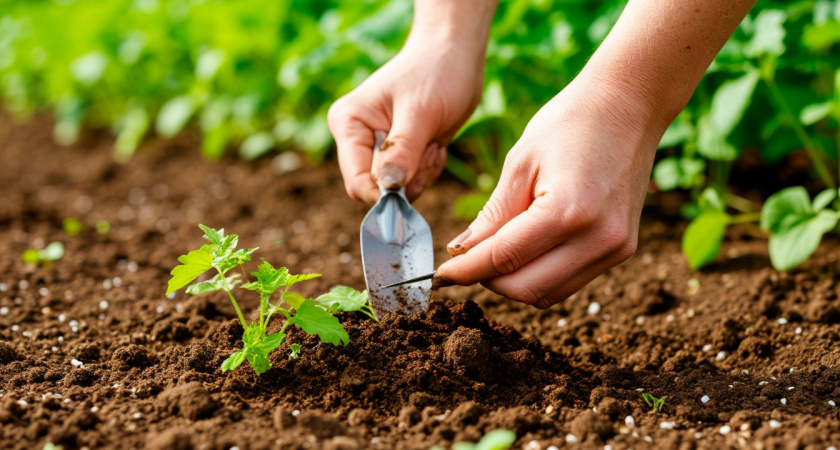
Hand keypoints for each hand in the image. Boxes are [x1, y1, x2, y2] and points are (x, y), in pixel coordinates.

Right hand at [328, 33, 485, 204]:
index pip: (356, 181)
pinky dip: (428, 170)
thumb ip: (403, 151)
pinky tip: (435, 143)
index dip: (384, 194)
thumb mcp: (421, 112)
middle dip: (408, 178)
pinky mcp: (398, 154)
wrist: (456, 55)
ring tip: (433, 141)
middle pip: (376, 189)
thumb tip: (387, 188)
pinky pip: (411, 182)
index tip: (414, 184)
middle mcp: (357, 139)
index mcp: (348, 124)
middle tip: (430, 149)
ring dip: (422, 173)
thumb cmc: (437, 72)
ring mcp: (378, 149)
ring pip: (396, 189)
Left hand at [434, 74, 669, 308]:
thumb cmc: (570, 123)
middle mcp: (598, 239)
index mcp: (568, 212)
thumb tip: (462, 253)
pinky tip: (526, 249)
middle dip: (488, 280)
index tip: (441, 273)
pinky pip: (569, 282)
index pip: (504, 259)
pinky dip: (540, 275)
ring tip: (495, 253)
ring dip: (514, 283)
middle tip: (467, 261)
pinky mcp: (622, 251)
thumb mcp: (520, 163)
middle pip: (526, 289)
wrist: (630, 105)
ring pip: (548, 294)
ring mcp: (615, 249)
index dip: (466, 270)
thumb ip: (492, 216)